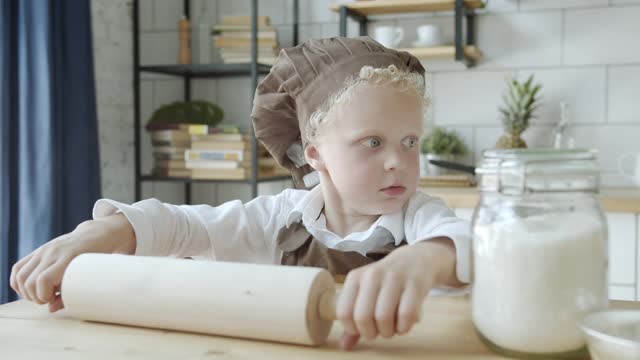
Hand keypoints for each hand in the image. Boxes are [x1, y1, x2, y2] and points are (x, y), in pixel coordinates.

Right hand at [9, 213, 135, 311]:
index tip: (53, 299)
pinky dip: (19, 281)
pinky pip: (19, 267)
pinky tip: (29, 289)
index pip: (43, 280)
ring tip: (40, 295)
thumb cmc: (102, 256)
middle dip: (35, 297)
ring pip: (20, 275)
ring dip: (25, 291)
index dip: (43, 296)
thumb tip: (52, 308)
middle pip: (29, 281)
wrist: (100, 233)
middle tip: (48, 299)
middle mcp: (53, 252)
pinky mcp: (40, 250)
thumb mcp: (95, 274)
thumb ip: (75, 292)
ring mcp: (44, 250)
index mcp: (69, 257)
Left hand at [336, 238, 459, 349]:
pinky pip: (406, 315)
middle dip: (370, 333)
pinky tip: (404, 324)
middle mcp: (372, 275)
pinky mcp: (415, 284)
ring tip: (391, 328)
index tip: (362, 329)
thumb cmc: (386, 282)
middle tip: (378, 331)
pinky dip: (404, 327)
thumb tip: (344, 345)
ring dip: (388, 332)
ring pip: (383, 317)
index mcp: (355, 277)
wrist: (415, 260)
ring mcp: (394, 278)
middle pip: (362, 317)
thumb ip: (355, 319)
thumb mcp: (366, 293)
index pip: (343, 312)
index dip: (352, 328)